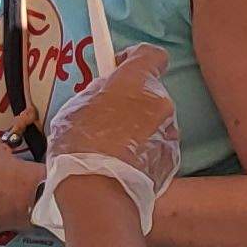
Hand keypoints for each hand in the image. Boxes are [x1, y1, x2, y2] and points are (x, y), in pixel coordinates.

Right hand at [45, 45, 179, 197]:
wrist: (99, 192)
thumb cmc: (78, 147)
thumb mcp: (73, 109)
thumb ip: (97, 93)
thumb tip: (106, 90)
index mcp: (136, 82)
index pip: (151, 54)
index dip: (134, 57)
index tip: (118, 66)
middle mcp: (160, 102)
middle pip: (149, 91)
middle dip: (130, 99)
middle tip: (105, 115)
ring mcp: (170, 130)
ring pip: (154, 119)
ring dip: (137, 125)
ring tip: (111, 145)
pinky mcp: (173, 155)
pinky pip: (158, 144)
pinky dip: (144, 148)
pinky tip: (123, 161)